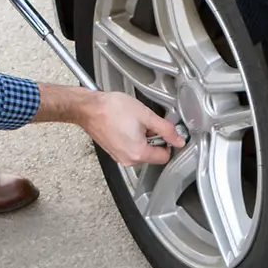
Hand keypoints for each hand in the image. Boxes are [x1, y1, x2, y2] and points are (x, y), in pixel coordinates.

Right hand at [33, 85, 182, 165]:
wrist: (88, 108)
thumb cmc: (112, 109)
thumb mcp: (146, 115)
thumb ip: (166, 129)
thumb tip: (179, 140)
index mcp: (138, 153)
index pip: (165, 157)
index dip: (168, 142)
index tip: (164, 131)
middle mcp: (128, 159)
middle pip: (152, 155)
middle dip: (153, 139)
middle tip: (145, 122)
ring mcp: (119, 157)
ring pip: (141, 151)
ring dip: (142, 138)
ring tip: (133, 122)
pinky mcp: (113, 151)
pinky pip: (130, 148)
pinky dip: (132, 138)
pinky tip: (125, 125)